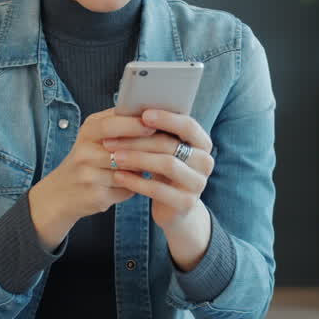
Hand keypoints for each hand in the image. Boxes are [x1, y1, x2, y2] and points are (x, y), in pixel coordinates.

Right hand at [28, 109, 156, 249]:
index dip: (136, 123)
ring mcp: (87, 175)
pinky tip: (148, 184)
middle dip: (148, 145)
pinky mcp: (95, 195)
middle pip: (121, 146)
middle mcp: (84, 151)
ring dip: (147, 168)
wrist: (61, 194)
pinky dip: (138, 185)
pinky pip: (126, 188)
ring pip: (127, 170)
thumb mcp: (96, 137)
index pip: (111, 122)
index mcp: (88, 131)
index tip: (158, 123)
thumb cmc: (88, 160)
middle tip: (171, 145)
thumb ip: (120, 126)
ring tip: (166, 164)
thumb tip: (157, 119)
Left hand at [101, 109, 215, 269]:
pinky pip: (158, 190)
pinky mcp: (186, 203)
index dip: (167, 119)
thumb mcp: (164, 151)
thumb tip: (131, 109)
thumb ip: (157, 133)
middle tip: (112, 139)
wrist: (174, 209)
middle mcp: (205, 162)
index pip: (188, 125)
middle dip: (139, 140)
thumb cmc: (164, 171)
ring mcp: (198, 184)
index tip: (144, 115)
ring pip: (166, 165)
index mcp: (202, 143)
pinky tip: (119, 176)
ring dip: (137, 159)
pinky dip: (136, 181)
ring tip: (114, 157)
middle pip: (171, 145)